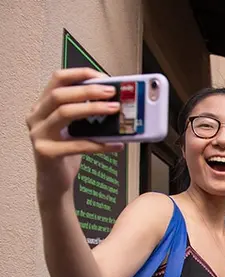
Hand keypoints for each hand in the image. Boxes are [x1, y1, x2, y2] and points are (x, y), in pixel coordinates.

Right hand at [27, 68, 123, 198]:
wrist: (55, 182)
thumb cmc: (67, 152)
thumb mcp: (75, 128)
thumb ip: (86, 113)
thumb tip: (116, 101)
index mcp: (42, 106)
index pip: (57, 79)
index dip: (80, 74)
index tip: (103, 77)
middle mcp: (36, 117)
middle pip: (60, 94)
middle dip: (88, 90)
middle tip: (112, 92)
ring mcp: (39, 135)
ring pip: (64, 113)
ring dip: (93, 109)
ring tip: (115, 109)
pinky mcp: (47, 153)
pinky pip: (78, 145)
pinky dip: (101, 144)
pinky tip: (117, 145)